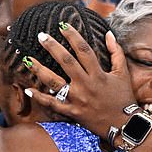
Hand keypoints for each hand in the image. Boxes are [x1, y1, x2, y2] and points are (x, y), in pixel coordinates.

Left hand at [25, 24, 134, 138]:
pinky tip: (28, 89)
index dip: (73, 36)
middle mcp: (86, 85)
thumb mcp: (123, 73)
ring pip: (54, 82)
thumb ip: (116, 52)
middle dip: (53, 47)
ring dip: (39, 70)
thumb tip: (108, 33)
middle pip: (66, 62)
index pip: (84, 50)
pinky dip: (40, 98)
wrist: (124, 125)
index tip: (63, 25)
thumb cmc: (123, 98)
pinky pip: (53, 105)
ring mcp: (77, 99)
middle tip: (41, 35)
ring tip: (27, 59)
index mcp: (98, 74)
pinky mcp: (72, 112)